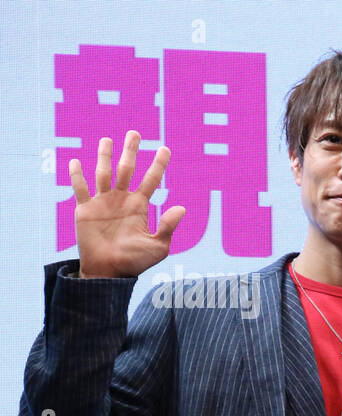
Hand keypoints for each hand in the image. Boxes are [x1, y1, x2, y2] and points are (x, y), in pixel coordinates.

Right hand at [71, 131, 184, 278]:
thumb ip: (168, 227)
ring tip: (107, 140)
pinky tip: (76, 161)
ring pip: (103, 174)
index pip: (151, 180)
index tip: (165, 148)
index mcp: (139, 207)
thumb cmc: (135, 262)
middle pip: (127, 169)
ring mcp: (102, 203)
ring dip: (104, 156)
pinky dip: (77, 176)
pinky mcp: (85, 210)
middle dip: (131, 151)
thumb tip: (181, 208)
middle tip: (135, 132)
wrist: (109, 272)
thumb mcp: (158, 246)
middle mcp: (121, 200)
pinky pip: (80, 189)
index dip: (158, 165)